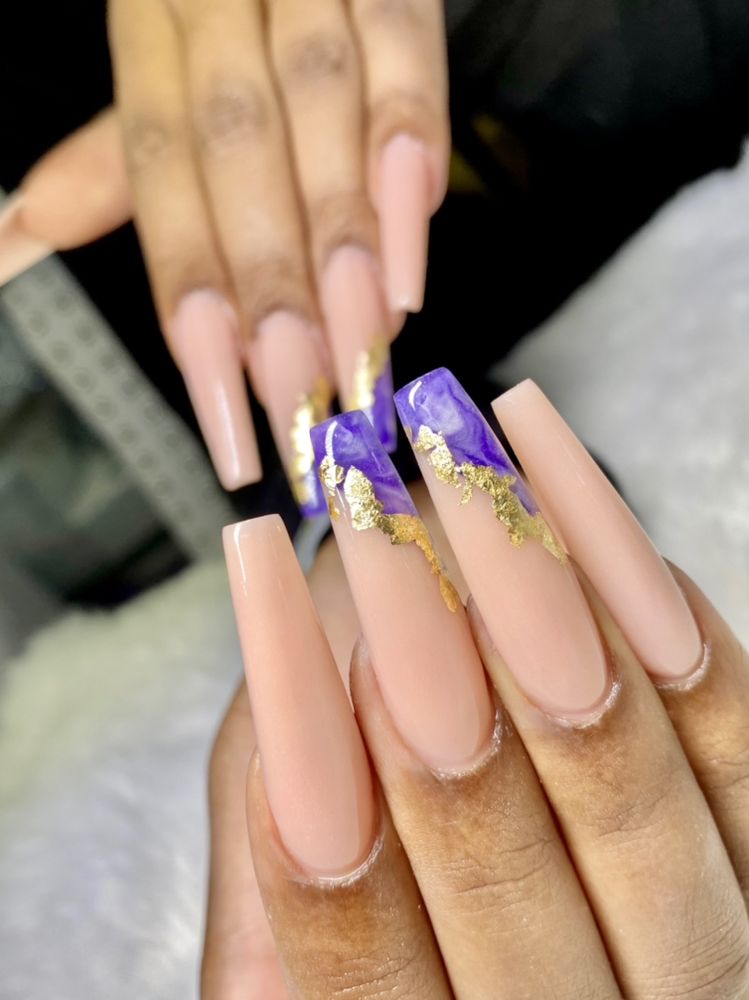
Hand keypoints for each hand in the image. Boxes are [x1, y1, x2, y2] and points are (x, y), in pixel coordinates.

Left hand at [1, 0, 448, 503]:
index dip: (195, 308)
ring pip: (319, 105)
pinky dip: (412, 130)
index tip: (234, 426)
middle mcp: (210, 2)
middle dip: (273, 292)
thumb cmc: (224, 2)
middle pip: (236, 156)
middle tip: (304, 405)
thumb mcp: (168, 66)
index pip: (159, 183)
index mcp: (148, 36)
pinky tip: (416, 225)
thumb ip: (114, 159)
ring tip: (364, 345)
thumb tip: (22, 228)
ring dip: (345, 235)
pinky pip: (400, 36)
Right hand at [213, 372, 748, 997]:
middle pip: (505, 880)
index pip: (358, 946)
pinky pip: (729, 718)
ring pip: (634, 797)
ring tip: (465, 469)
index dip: (307, 768)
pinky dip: (636, 584)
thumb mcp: (275, 858)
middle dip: (428, 681)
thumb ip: (265, 863)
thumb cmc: (360, 799)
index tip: (264, 589)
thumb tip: (273, 826)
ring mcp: (702, 936)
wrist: (468, 742)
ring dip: (539, 611)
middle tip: (376, 526)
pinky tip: (561, 479)